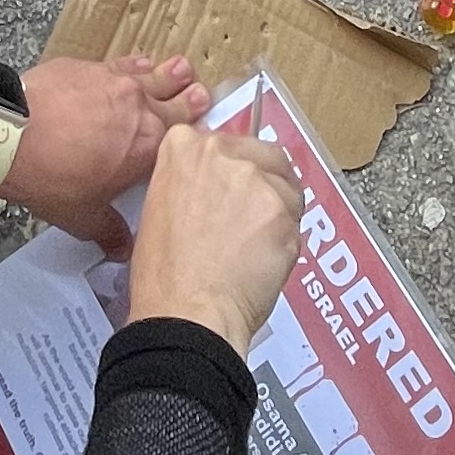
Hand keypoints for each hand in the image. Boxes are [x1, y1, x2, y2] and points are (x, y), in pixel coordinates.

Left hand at [0, 53, 210, 254]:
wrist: (11, 135)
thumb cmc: (51, 177)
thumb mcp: (83, 217)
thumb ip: (109, 231)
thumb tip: (123, 248)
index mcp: (149, 147)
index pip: (183, 141)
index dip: (195, 139)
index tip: (206, 136)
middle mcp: (140, 108)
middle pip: (175, 102)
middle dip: (191, 100)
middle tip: (204, 95)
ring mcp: (114, 82)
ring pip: (151, 75)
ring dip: (168, 74)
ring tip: (182, 68)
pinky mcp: (88, 67)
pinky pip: (119, 65)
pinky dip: (132, 66)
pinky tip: (138, 63)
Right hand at [122, 122, 305, 353]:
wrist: (186, 312)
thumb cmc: (164, 275)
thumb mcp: (159, 206)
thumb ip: (190, 180)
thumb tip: (215, 186)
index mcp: (184, 147)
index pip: (224, 142)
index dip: (232, 168)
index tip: (230, 188)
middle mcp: (222, 154)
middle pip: (263, 154)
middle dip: (264, 181)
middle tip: (251, 217)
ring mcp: (257, 181)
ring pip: (287, 186)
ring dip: (279, 210)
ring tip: (258, 246)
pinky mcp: (284, 212)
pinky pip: (296, 222)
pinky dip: (286, 242)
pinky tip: (264, 264)